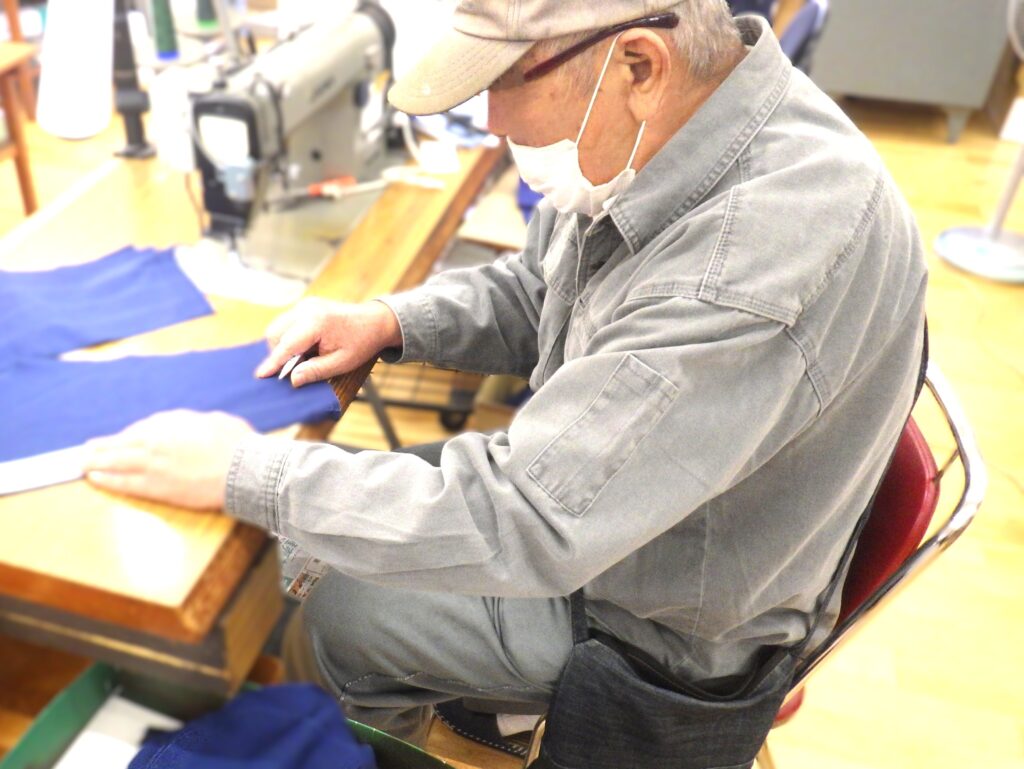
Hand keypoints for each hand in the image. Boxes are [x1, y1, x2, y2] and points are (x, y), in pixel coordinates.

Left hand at [82, 410, 254, 510]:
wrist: (242, 470)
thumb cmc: (236, 444)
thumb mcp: (214, 421)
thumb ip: (194, 423)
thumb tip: (191, 426)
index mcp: (171, 424)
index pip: (141, 428)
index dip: (129, 435)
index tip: (123, 439)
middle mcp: (156, 441)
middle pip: (121, 442)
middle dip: (103, 446)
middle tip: (87, 448)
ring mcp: (153, 465)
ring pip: (115, 461)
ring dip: (96, 461)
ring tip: (83, 463)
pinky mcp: (156, 487)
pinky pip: (124, 482)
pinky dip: (107, 480)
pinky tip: (95, 479)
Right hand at [255, 299, 401, 386]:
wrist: (375, 321)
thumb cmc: (361, 343)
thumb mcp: (342, 363)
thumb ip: (316, 371)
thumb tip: (293, 380)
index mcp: (316, 323)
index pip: (287, 345)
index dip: (273, 362)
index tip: (261, 375)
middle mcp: (306, 309)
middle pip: (275, 333)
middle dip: (278, 353)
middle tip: (292, 368)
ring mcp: (305, 305)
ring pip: (278, 327)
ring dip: (283, 345)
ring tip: (303, 357)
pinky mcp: (305, 306)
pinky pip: (287, 323)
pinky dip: (289, 337)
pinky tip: (306, 347)